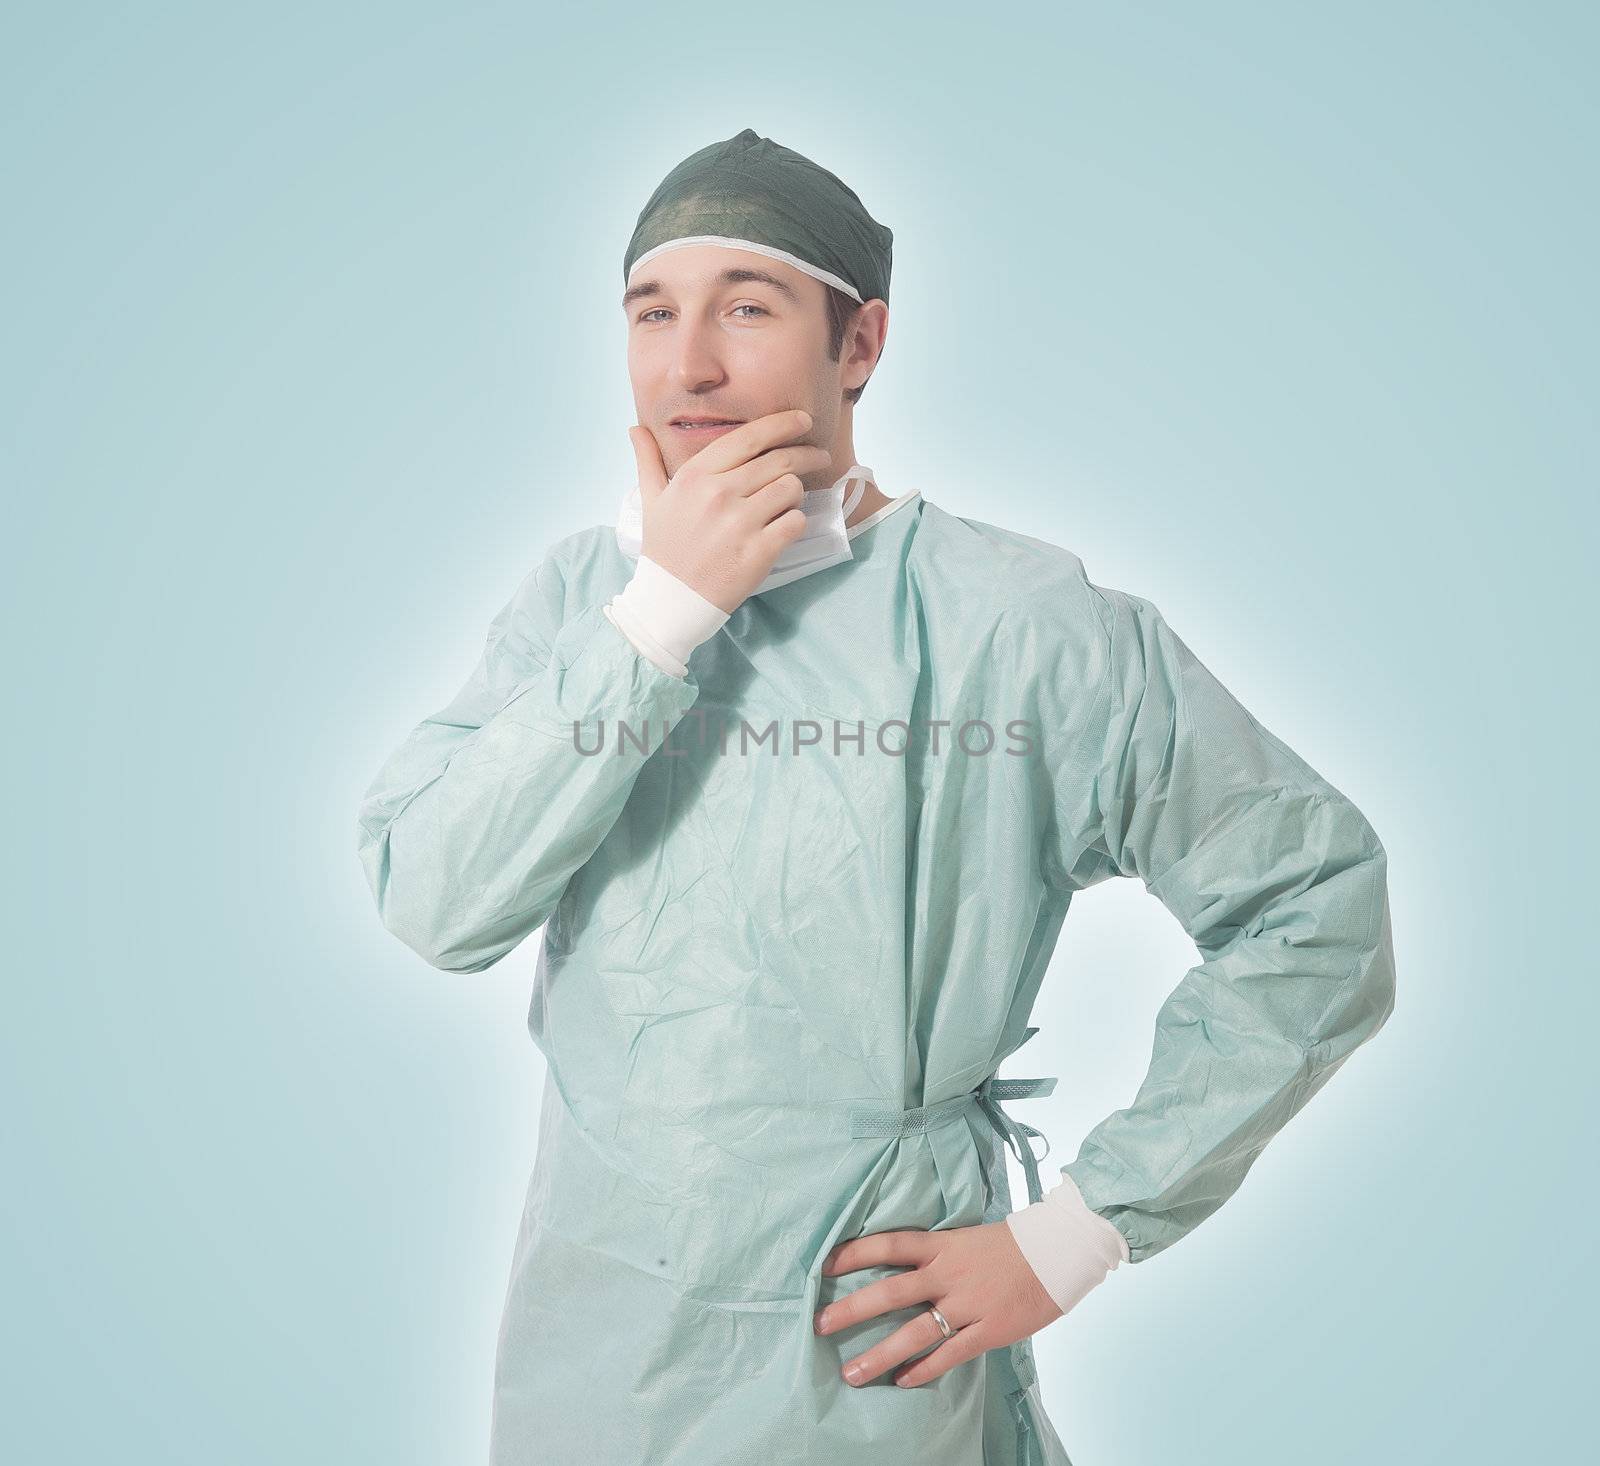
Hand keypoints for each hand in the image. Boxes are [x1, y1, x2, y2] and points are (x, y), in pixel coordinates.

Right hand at [627, 409, 834, 613]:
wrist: (671, 600)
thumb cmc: (664, 548)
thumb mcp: (651, 501)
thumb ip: (648, 461)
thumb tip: (636, 429)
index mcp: (696, 476)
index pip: (749, 437)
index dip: (783, 424)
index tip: (802, 420)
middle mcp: (719, 493)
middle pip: (779, 460)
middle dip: (807, 454)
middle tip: (819, 455)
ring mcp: (740, 523)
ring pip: (791, 489)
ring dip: (796, 493)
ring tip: (789, 501)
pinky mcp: (759, 552)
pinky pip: (795, 522)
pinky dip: (796, 521)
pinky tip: (786, 526)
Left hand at [814, 1220, 1063, 1388]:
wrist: (1059, 1252)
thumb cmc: (1010, 1245)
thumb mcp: (966, 1238)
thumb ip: (935, 1254)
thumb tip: (899, 1265)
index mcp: (941, 1245)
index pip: (888, 1244)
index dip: (854, 1253)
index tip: (824, 1266)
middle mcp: (948, 1273)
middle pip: (890, 1292)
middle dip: (852, 1310)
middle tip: (819, 1325)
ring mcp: (968, 1303)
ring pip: (915, 1332)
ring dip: (880, 1355)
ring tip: (851, 1374)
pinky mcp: (989, 1330)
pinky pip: (950, 1354)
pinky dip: (924, 1369)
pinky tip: (902, 1382)